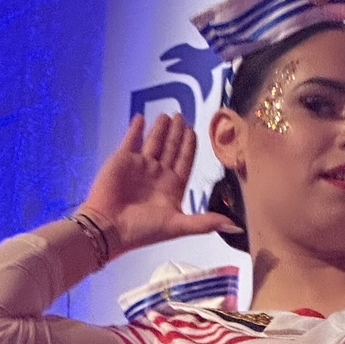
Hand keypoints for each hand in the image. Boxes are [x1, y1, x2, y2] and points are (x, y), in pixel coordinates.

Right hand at [79, 113, 236, 254]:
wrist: (109, 227)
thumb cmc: (143, 228)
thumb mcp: (178, 226)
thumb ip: (205, 222)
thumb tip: (235, 228)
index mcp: (172, 187)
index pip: (184, 161)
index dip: (190, 147)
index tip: (194, 132)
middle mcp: (157, 174)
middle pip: (171, 148)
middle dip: (177, 133)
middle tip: (183, 116)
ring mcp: (140, 166)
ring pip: (154, 142)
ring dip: (160, 129)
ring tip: (168, 115)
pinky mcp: (122, 159)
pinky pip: (131, 140)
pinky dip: (135, 129)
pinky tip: (140, 118)